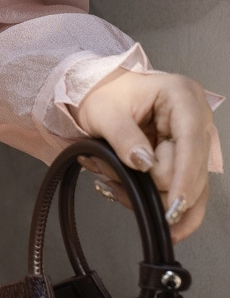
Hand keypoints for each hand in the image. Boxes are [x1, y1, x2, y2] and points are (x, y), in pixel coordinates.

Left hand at [76, 68, 214, 242]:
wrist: (100, 94)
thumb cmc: (104, 94)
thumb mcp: (104, 112)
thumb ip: (123, 137)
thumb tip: (145, 164)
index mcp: (182, 96)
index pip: (191, 142)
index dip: (185, 176)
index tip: (175, 203)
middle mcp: (196, 119)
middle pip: (192, 170)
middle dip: (154, 183)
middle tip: (111, 172)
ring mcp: (193, 141)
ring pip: (190, 187)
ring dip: (152, 194)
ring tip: (116, 182)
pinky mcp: (186, 160)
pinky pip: (181, 191)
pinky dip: (156, 199)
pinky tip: (134, 197)